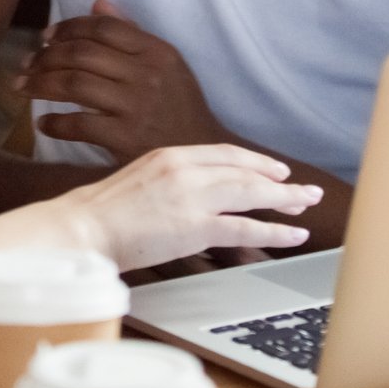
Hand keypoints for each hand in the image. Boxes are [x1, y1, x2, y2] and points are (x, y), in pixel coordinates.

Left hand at [18, 0, 230, 162]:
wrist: (202, 154)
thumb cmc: (181, 107)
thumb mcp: (167, 64)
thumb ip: (132, 33)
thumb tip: (97, 3)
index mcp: (157, 51)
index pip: (104, 27)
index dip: (68, 27)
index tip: (45, 36)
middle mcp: (147, 75)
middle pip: (82, 53)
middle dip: (46, 56)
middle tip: (26, 63)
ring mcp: (136, 107)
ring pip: (74, 84)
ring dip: (41, 84)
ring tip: (23, 87)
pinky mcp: (126, 139)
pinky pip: (79, 124)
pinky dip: (55, 123)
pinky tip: (43, 124)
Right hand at [63, 143, 320, 270]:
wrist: (81, 228)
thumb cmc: (98, 215)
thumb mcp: (135, 184)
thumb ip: (166, 186)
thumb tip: (189, 203)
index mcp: (168, 155)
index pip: (223, 153)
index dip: (254, 161)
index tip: (274, 169)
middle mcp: (184, 168)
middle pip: (244, 170)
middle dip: (278, 179)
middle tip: (303, 189)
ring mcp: (191, 195)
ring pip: (252, 193)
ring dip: (285, 199)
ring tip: (307, 205)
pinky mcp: (194, 225)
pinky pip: (246, 227)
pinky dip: (275, 230)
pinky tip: (293, 234)